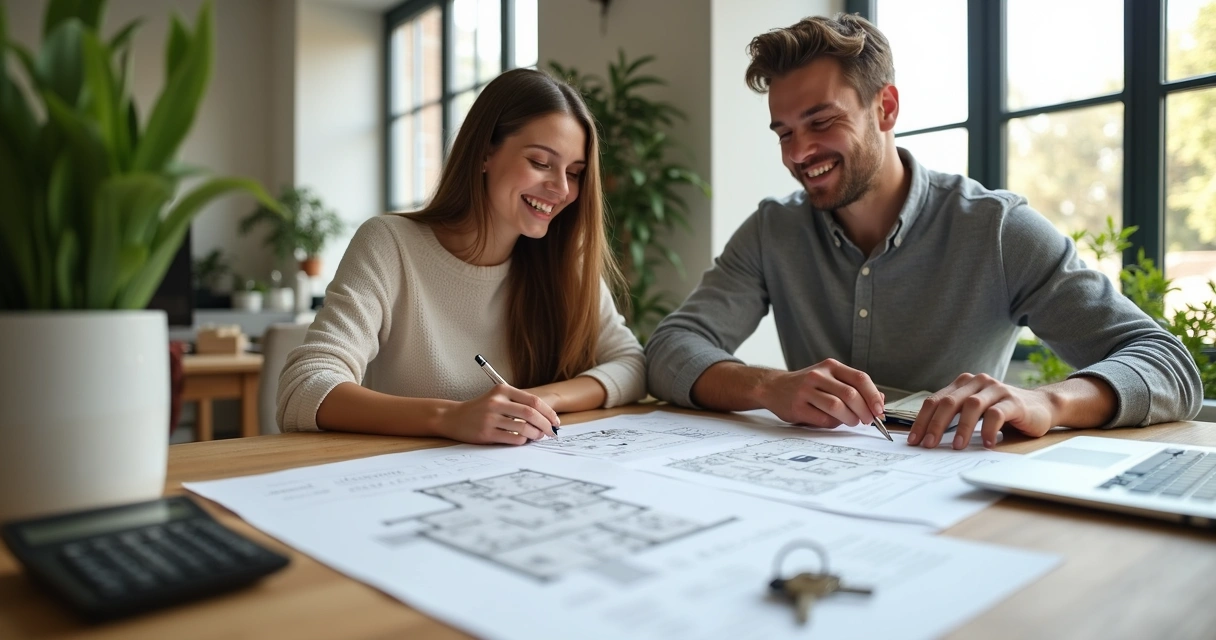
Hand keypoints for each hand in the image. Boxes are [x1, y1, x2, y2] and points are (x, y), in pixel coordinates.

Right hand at [437, 384, 559, 444]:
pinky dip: (523, 440)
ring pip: (524, 428)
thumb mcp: (498, 398)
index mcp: (502, 390)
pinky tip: (523, 440)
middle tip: (552, 432)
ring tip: (539, 436)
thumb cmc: (481, 408)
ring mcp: (490, 418)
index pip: (533, 400)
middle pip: (531, 414)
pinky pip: (513, 438)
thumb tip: (546, 417)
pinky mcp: (486, 433)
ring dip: (536, 434)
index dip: (548, 412)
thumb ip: (518, 403)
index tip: (556, 421)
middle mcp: (496, 402)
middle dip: (546, 425)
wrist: (454, 417)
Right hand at [758, 359, 884, 428]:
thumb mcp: (830, 379)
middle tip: (867, 420)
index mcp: (830, 367)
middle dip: (864, 411)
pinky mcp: (798, 407)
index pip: (860, 378)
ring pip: (837, 406)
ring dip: (850, 418)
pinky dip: (833, 423)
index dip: (873, 396)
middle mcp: (818, 375)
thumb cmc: (807, 386)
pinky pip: (823, 419)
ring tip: (852, 421)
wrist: (773, 387)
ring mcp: (806, 390)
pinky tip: (832, 421)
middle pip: (850, 394)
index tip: (879, 410)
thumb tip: (880, 401)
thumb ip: (854, 387)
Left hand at [907, 373, 1053, 449]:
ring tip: (956, 446)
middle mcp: (977, 383)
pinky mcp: (1013, 401)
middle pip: (949, 402)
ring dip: (961, 428)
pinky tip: (986, 444)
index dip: (922, 420)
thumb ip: (954, 418)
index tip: (914, 440)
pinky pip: (996, 414)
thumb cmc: (1003, 413)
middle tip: (928, 445)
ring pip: (971, 406)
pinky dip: (988, 430)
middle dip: (935, 425)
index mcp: (963, 384)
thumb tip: (927, 438)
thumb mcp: (974, 413)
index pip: (935, 401)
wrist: (1042, 407)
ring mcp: (996, 390)